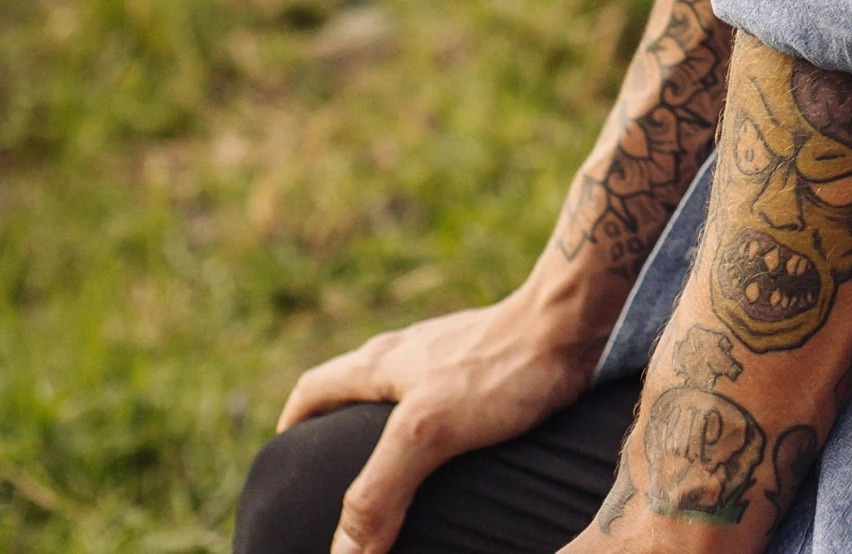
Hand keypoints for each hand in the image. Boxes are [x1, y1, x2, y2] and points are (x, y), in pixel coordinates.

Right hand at [276, 285, 603, 553]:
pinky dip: (428, 425)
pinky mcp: (484, 364)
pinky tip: (452, 451)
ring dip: (381, 426)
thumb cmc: (500, 368)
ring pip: (396, 389)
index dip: (292, 425)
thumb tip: (341, 553)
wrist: (569, 320)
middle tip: (331, 474)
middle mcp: (407, 352)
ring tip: (391, 472)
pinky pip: (439, 395)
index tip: (281, 460)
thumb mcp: (428, 432)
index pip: (315, 389)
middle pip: (350, 386)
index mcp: (381, 362)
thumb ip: (379, 490)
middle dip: (332, 427)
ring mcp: (447, 354)